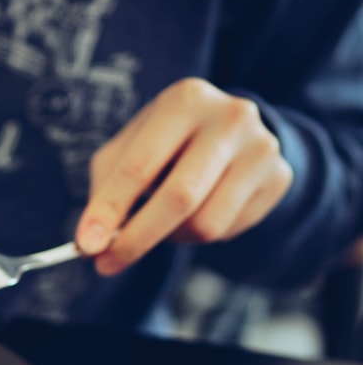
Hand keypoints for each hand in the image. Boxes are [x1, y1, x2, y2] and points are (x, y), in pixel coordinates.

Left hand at [75, 77, 293, 274]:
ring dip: (171, 237)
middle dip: (136, 238)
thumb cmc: (166, 144)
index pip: (139, 166)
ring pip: (205, 223)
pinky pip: (228, 229)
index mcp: (184, 100)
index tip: (86, 245)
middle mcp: (229, 117)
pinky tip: (195, 212)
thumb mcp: (128, 151)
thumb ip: (106, 192)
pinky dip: (198, 236)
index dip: (109, 210)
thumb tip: (90, 244)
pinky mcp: (278, 178)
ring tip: (161, 222)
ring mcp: (261, 148)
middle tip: (106, 264)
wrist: (231, 133)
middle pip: (179, 197)